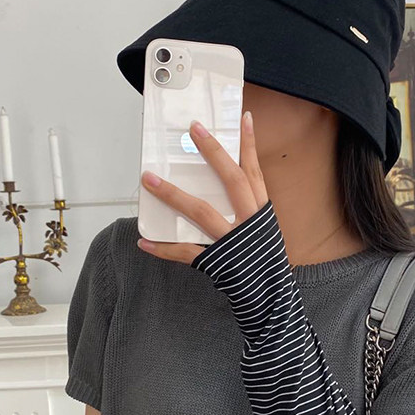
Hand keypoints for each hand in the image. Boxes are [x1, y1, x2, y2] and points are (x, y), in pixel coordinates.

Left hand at [136, 111, 268, 264]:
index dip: (249, 144)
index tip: (243, 118)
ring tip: (149, 179)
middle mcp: (249, 222)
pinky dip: (163, 249)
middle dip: (212, 153)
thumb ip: (246, 209)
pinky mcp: (217, 262)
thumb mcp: (263, 231)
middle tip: (193, 129)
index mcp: (261, 212)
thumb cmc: (264, 261)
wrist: (270, 297)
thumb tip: (222, 185)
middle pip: (231, 180)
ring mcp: (232, 241)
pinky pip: (186, 252)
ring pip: (200, 211)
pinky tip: (144, 242)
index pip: (254, 171)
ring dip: (172, 194)